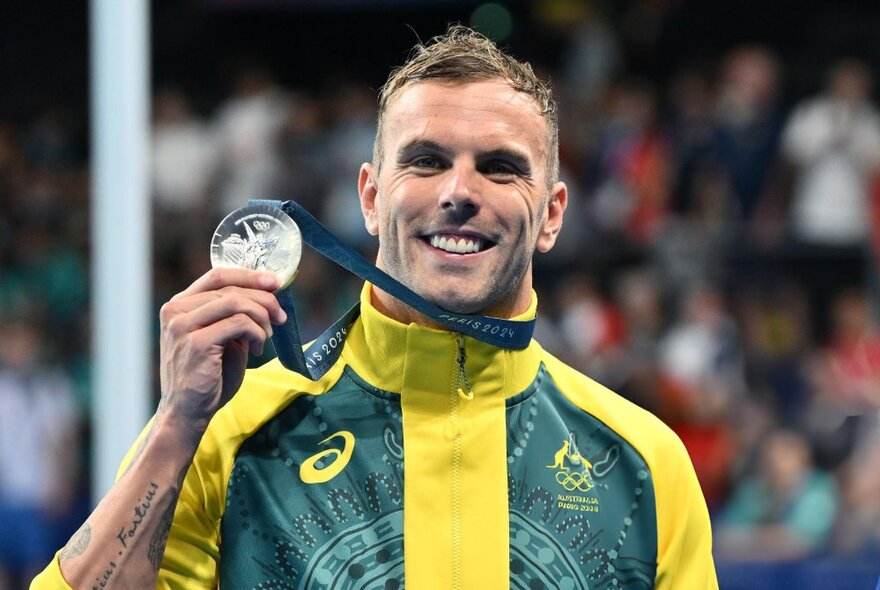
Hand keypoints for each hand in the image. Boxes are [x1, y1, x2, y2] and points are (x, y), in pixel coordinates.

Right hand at [157, 268, 286, 437]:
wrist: (188, 412)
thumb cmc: (209, 377)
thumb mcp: (223, 338)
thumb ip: (235, 315)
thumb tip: (268, 294)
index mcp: (179, 305)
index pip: (217, 275)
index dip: (249, 275)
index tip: (275, 282)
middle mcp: (176, 310)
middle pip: (231, 289)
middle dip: (264, 300)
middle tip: (281, 316)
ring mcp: (183, 325)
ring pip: (237, 303)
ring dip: (262, 318)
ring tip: (267, 337)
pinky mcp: (196, 342)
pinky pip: (239, 323)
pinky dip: (257, 333)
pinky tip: (259, 348)